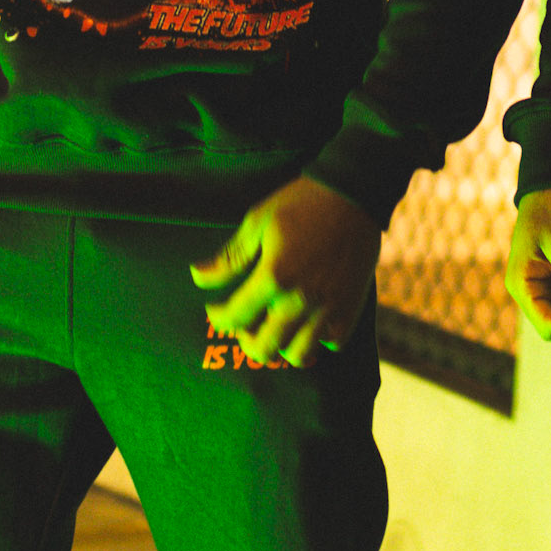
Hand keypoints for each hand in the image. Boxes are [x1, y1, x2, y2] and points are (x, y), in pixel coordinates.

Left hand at [190, 176, 380, 369]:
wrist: (353, 194)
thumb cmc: (301, 203)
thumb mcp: (258, 222)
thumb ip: (229, 257)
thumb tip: (197, 276)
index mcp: (273, 276)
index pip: (235, 317)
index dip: (218, 317)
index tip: (215, 310)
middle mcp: (299, 300)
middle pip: (264, 349)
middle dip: (247, 341)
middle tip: (246, 325)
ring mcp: (328, 307)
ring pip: (298, 356)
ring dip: (282, 347)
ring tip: (277, 329)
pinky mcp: (351, 308)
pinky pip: (332, 344)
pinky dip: (318, 340)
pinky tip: (310, 322)